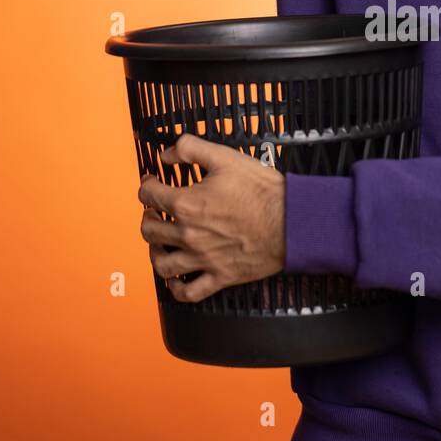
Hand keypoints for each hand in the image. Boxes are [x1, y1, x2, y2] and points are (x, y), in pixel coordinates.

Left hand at [138, 133, 284, 302]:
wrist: (293, 221)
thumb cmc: (263, 191)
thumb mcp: (226, 156)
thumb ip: (191, 148)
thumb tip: (167, 154)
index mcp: (187, 204)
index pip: (149, 195)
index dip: (146, 185)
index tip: (151, 182)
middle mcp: (188, 234)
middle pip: (150, 230)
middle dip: (147, 217)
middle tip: (153, 211)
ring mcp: (203, 259)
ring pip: (162, 263)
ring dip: (154, 252)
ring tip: (158, 244)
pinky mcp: (220, 276)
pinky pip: (189, 292)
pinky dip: (176, 288)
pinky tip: (175, 280)